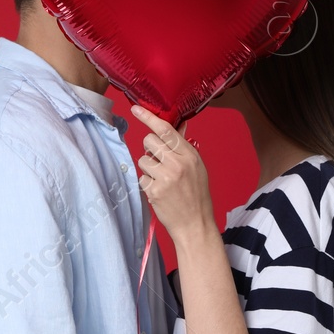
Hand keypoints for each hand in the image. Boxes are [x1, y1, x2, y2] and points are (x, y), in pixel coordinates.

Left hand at [130, 104, 214, 241]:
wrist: (195, 224)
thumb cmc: (196, 195)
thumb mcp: (197, 167)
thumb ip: (184, 147)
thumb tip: (179, 126)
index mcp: (190, 155)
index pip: (166, 130)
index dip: (149, 117)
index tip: (136, 109)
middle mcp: (177, 163)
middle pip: (149, 141)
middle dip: (149, 149)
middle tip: (159, 162)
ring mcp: (165, 177)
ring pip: (143, 160)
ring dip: (148, 169)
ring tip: (162, 181)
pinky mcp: (154, 190)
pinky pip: (142, 178)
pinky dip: (148, 184)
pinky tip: (160, 193)